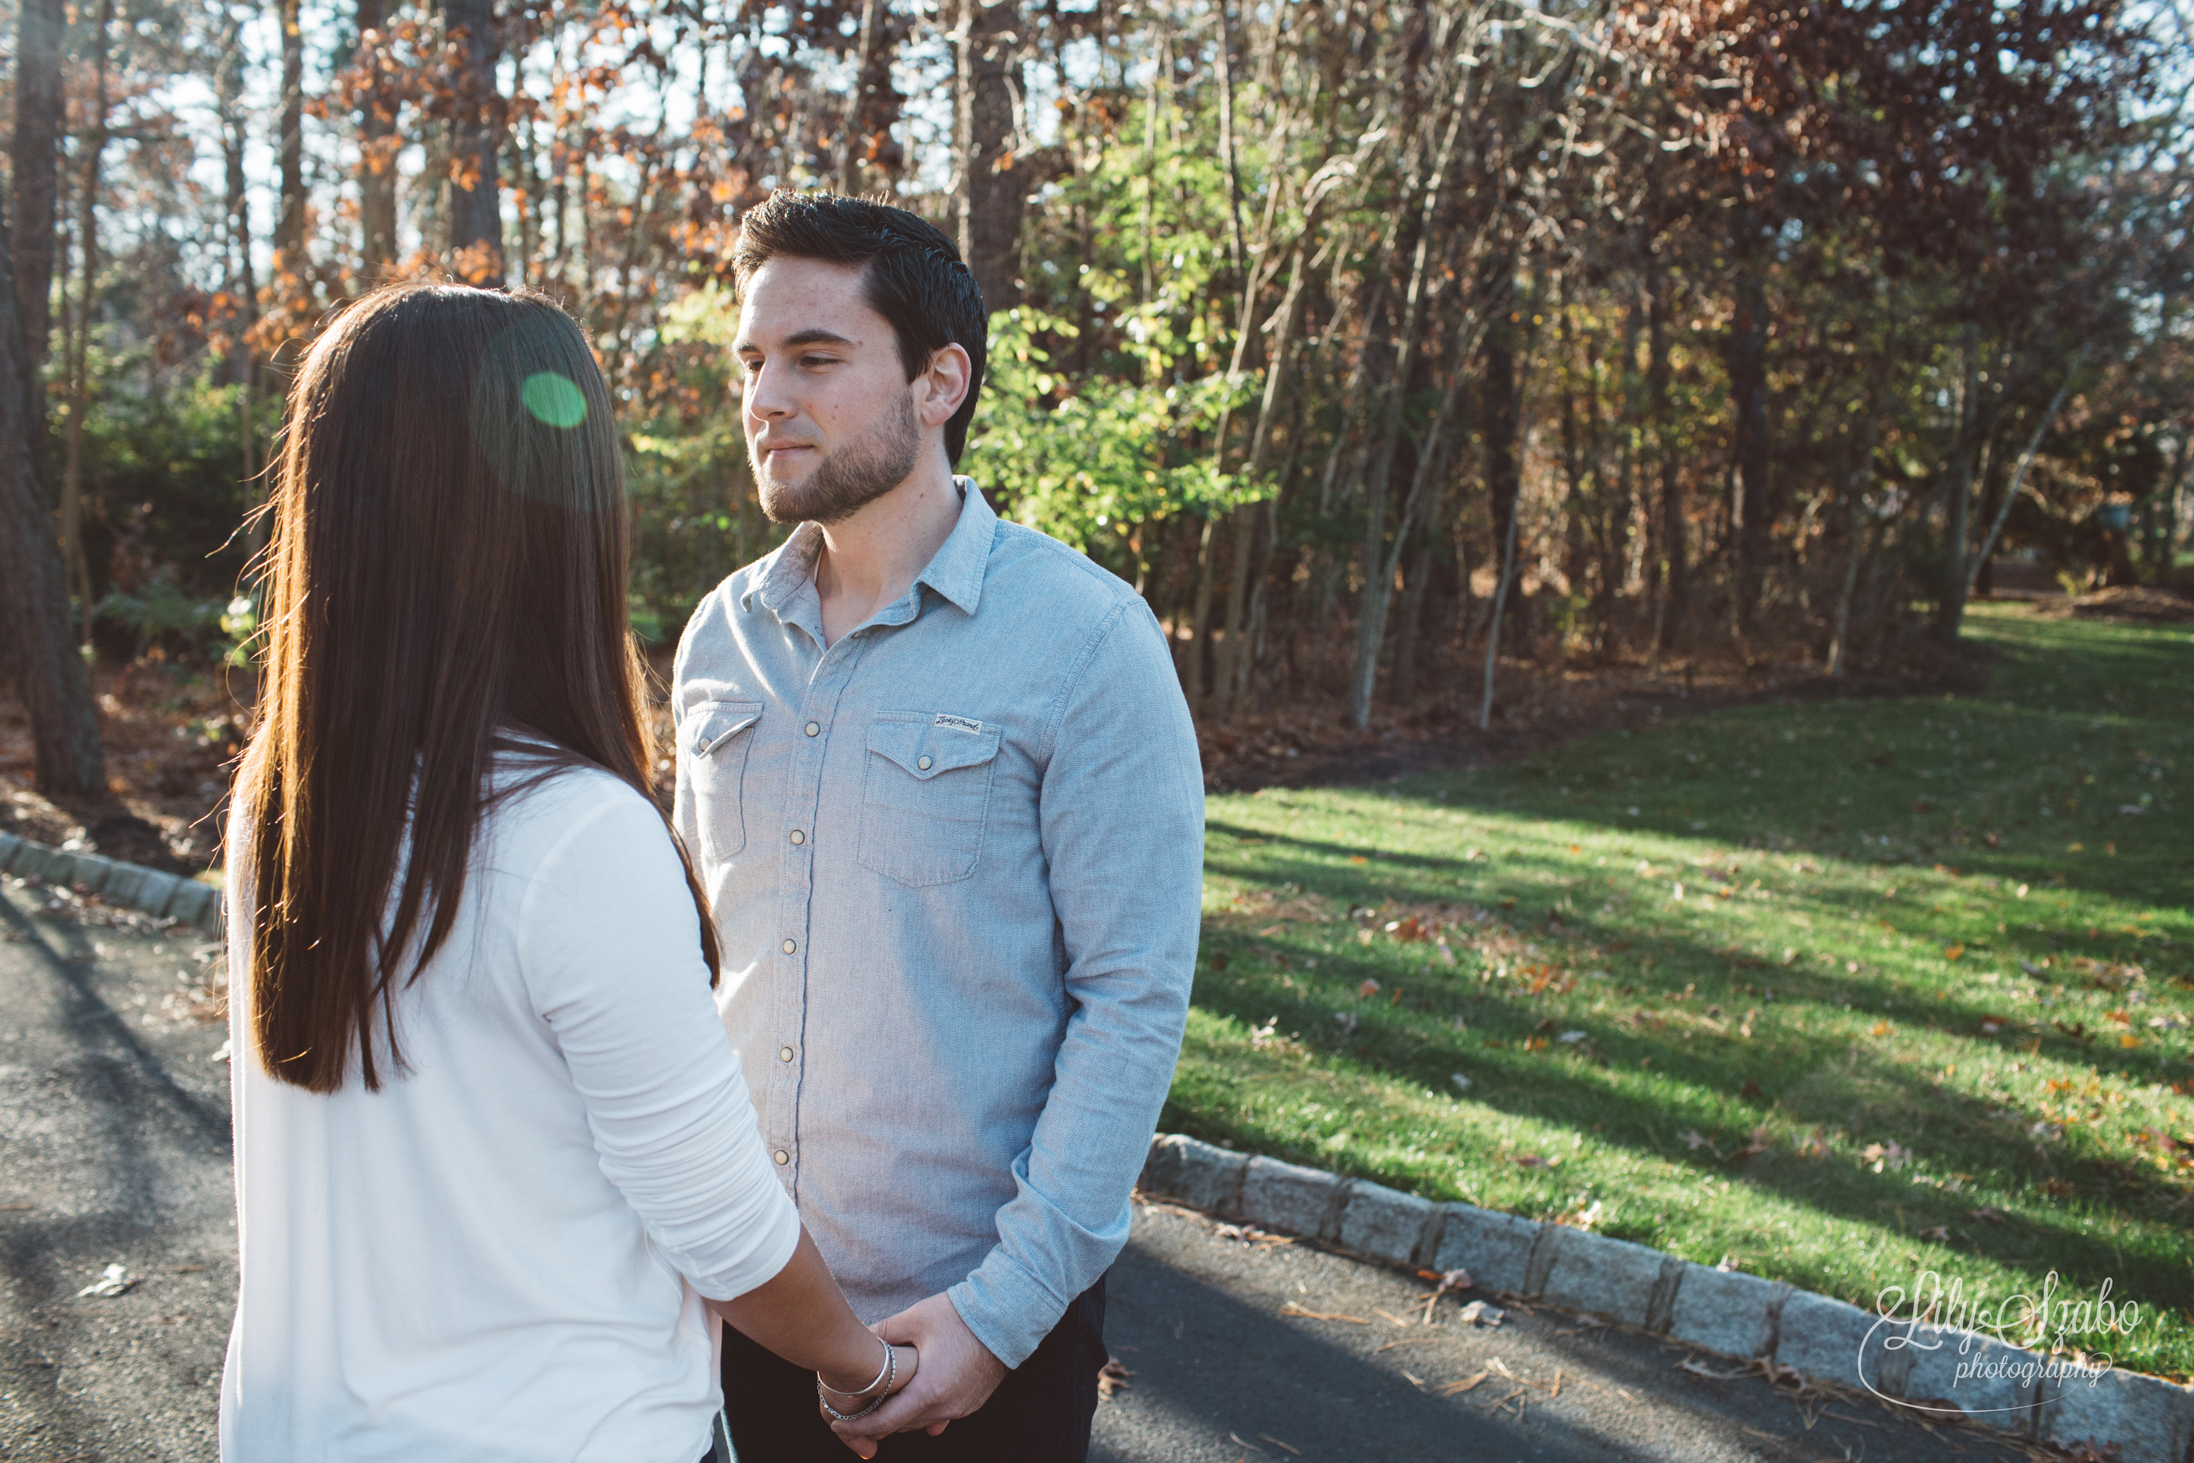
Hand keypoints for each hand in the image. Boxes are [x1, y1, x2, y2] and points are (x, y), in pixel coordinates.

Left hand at [827, 1293, 1006, 1448]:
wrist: (1006, 1316)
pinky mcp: (972, 1402)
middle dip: (877, 1421)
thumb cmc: (960, 1316)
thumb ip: (883, 1333)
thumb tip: (857, 1338)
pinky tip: (914, 1401)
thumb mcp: (915, 1319)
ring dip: (901, 1415)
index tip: (837, 1425)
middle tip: (856, 1409)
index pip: (885, 1422)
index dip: (858, 1426)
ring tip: (882, 1401)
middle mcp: (946, 1407)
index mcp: (929, 1391)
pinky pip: (941, 1416)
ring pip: (921, 1422)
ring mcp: (962, 1408)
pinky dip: (923, 1411)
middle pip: (901, 1425)